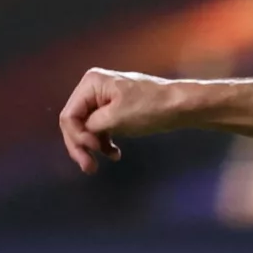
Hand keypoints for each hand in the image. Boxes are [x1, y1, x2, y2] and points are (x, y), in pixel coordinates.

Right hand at [58, 68, 180, 172]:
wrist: (183, 105)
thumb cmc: (151, 108)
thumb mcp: (117, 117)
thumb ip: (92, 126)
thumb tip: (81, 136)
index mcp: (91, 84)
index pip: (69, 115)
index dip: (76, 136)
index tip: (93, 150)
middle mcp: (93, 89)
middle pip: (76, 122)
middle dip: (81, 145)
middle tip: (89, 168)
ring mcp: (105, 100)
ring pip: (88, 128)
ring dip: (93, 147)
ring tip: (106, 161)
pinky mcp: (116, 111)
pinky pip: (102, 129)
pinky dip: (105, 142)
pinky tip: (114, 154)